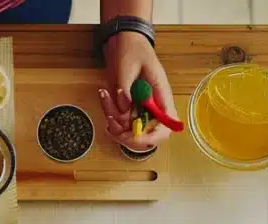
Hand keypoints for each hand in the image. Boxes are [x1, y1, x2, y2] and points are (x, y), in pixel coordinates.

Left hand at [99, 32, 174, 151]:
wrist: (123, 41)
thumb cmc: (132, 50)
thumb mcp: (129, 67)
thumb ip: (128, 90)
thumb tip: (124, 111)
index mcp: (161, 97)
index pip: (165, 127)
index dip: (152, 137)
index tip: (134, 135)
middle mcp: (151, 107)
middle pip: (145, 135)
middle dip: (126, 134)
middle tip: (111, 122)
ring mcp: (138, 108)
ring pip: (126, 128)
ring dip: (112, 117)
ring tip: (105, 95)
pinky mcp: (126, 106)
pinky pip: (116, 118)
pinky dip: (107, 110)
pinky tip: (103, 94)